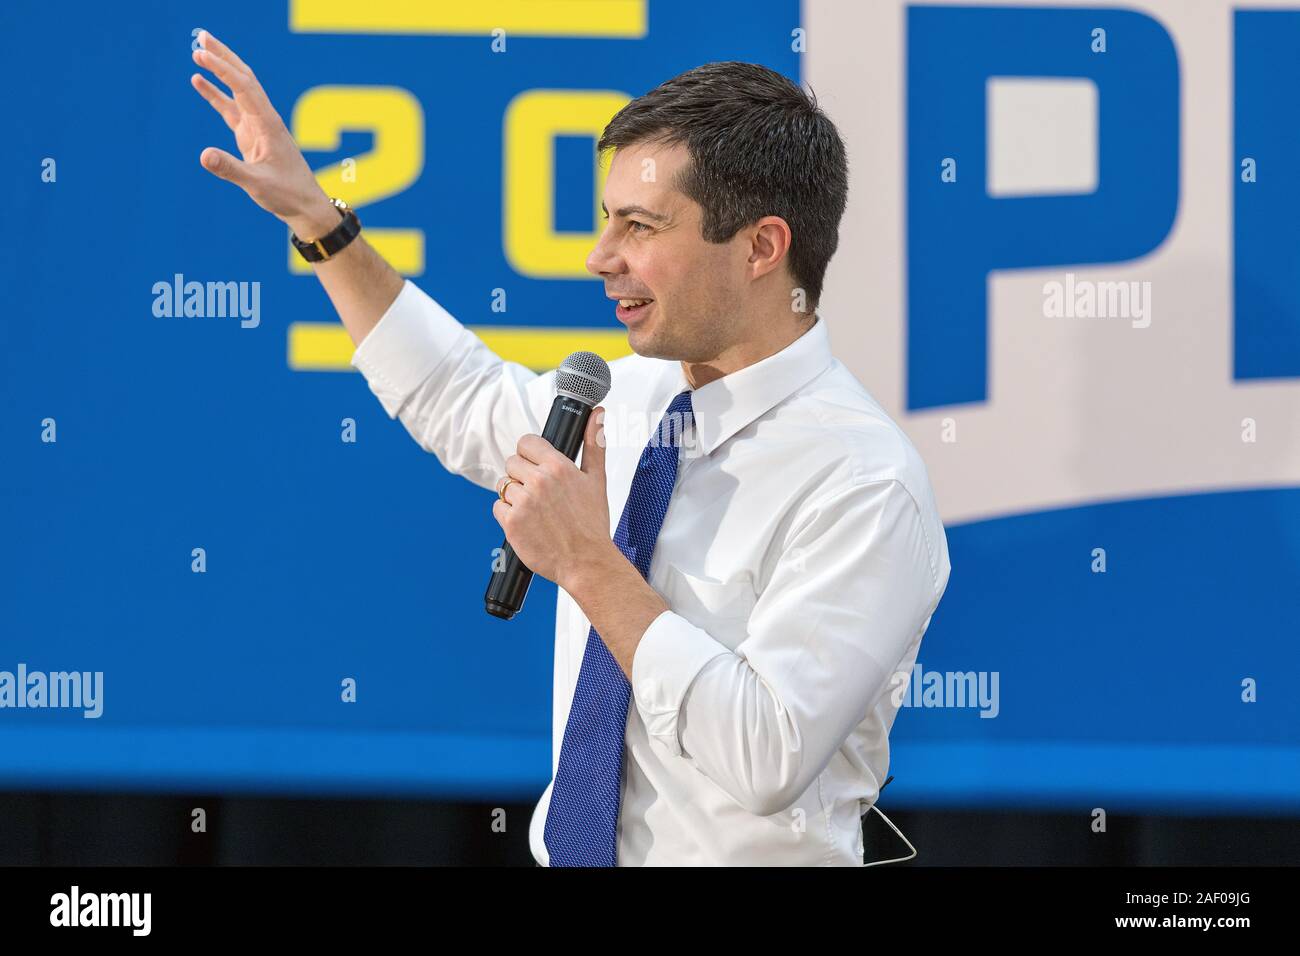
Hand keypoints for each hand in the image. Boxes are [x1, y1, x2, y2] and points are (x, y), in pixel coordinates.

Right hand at [190, 31, 336, 237]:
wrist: (306, 206)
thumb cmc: (287, 195)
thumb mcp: (257, 184)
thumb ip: (230, 169)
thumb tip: (204, 155)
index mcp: (268, 124)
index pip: (243, 87)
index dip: (222, 69)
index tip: (200, 54)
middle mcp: (264, 119)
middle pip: (243, 79)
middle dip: (224, 57)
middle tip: (201, 36)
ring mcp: (258, 126)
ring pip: (237, 90)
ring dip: (220, 70)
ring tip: (198, 50)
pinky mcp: (252, 136)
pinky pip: (231, 108)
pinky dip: (215, 94)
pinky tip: (198, 81)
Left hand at [493, 407, 615, 589]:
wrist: (586, 563)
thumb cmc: (592, 524)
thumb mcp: (597, 480)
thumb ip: (594, 444)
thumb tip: (597, 415)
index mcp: (558, 467)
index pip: (526, 442)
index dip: (530, 453)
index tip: (536, 464)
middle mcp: (538, 482)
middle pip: (512, 463)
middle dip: (523, 476)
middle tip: (539, 494)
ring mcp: (523, 502)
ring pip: (504, 486)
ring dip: (516, 496)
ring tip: (536, 510)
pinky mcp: (511, 523)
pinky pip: (497, 507)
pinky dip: (508, 515)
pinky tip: (528, 522)